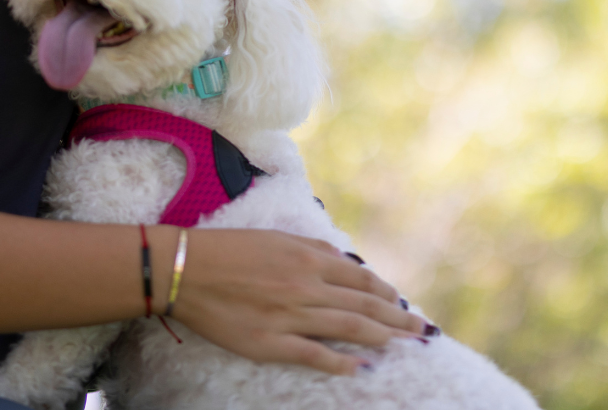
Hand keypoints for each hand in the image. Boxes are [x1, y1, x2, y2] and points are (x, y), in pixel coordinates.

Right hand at [167, 228, 427, 375]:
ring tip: (402, 346)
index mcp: (308, 258)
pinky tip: (361, 369)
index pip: (361, 277)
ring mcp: (290, 315)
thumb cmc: (229, 249)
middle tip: (421, 331)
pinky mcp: (271, 342)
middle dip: (398, 319)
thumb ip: (314, 249)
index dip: (387, 292)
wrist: (186, 270)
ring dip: (380, 338)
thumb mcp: (277, 237)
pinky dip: (340, 363)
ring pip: (348, 327)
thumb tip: (346, 260)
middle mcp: (306, 286)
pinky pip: (314, 355)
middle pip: (364, 304)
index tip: (402, 304)